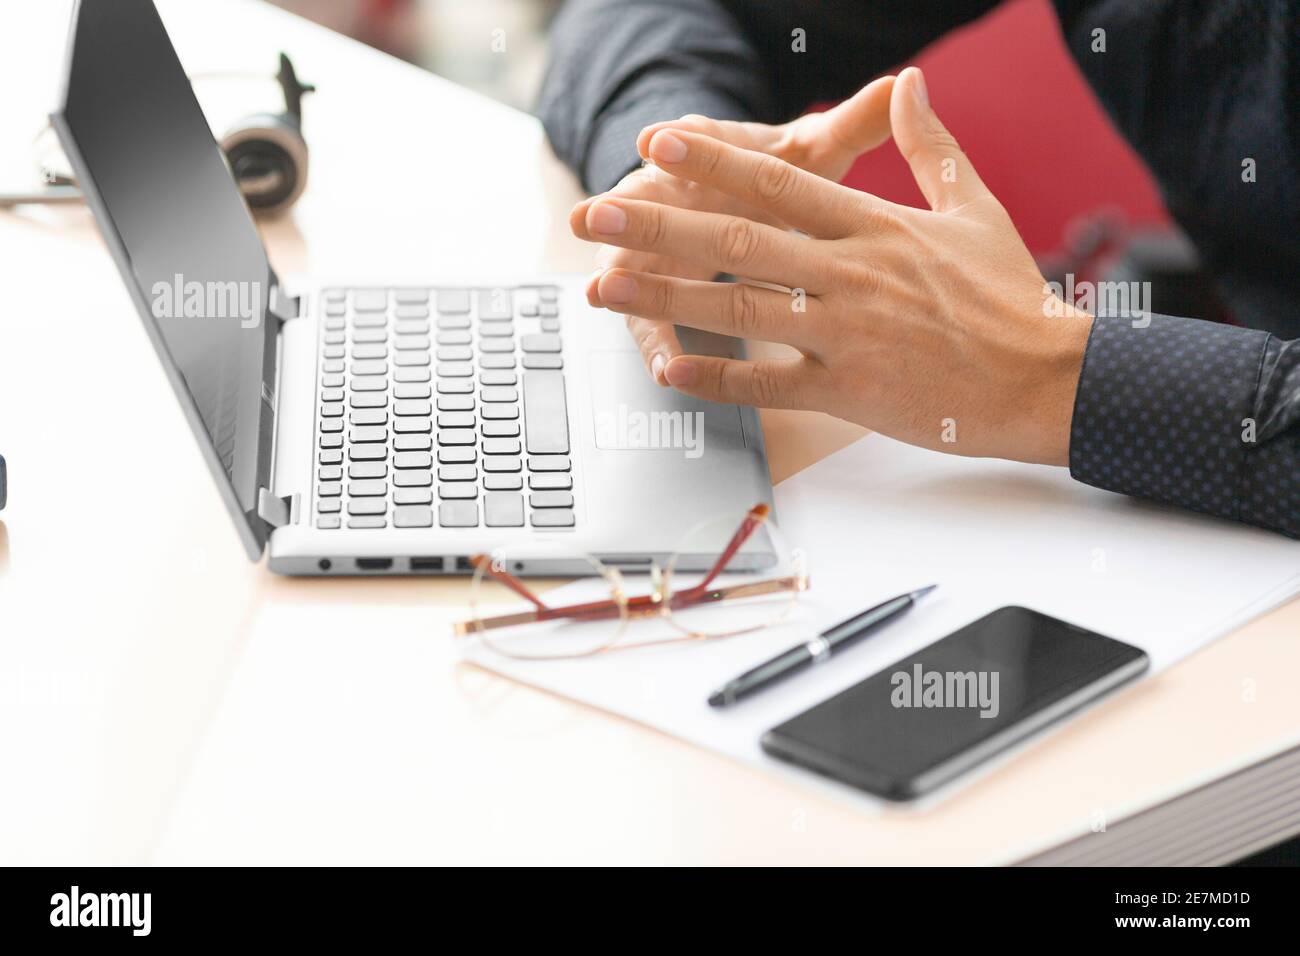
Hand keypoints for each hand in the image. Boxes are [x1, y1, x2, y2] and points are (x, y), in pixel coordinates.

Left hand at [570, 68, 1092, 465]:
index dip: (713, 159)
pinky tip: (667, 368)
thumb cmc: (1012, 297)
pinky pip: (769, 382)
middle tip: (598, 213)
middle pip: (739, 237)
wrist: (1047, 377)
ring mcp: (847, 331)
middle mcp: (852, 271)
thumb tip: (910, 83)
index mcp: (876, 224)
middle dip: (660, 222)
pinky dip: (717, 377)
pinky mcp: (849, 389)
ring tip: (604, 285)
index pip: (780, 180)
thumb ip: (932, 146)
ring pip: (740, 305)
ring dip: (664, 295)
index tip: (660, 142)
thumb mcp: (975, 208)